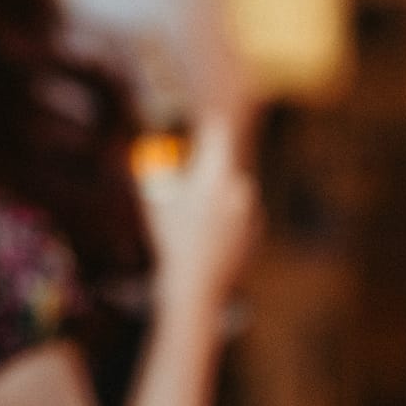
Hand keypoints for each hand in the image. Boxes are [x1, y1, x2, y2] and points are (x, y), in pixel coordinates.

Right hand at [142, 117, 259, 310]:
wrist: (195, 285)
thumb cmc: (169, 238)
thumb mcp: (152, 199)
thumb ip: (154, 168)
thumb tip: (149, 144)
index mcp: (214, 175)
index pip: (216, 134)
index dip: (206, 125)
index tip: (199, 121)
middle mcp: (238, 188)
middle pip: (223, 164)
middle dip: (206, 166)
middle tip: (186, 174)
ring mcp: (250, 211)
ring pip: (230, 190)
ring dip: (215, 193)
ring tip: (193, 216)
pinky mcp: (255, 231)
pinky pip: (237, 213)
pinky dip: (224, 217)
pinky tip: (206, 235)